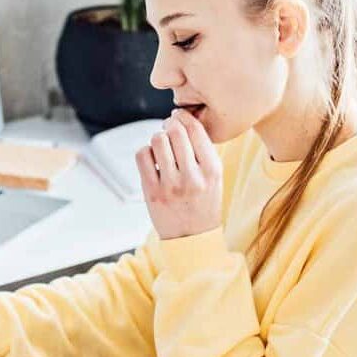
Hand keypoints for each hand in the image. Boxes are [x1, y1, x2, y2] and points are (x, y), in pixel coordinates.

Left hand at [135, 109, 222, 239]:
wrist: (191, 238)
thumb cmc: (203, 203)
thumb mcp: (214, 178)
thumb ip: (202, 152)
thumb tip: (181, 120)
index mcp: (212, 170)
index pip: (196, 130)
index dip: (184, 117)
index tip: (178, 117)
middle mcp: (193, 177)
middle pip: (175, 131)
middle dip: (169, 125)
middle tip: (168, 128)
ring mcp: (171, 185)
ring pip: (158, 140)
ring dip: (158, 138)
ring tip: (162, 146)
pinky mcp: (152, 192)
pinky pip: (142, 155)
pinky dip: (146, 152)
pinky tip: (153, 160)